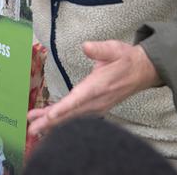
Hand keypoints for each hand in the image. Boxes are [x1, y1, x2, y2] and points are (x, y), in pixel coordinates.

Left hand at [26, 40, 159, 136]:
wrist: (144, 71)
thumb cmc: (126, 59)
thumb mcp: (115, 49)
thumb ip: (100, 49)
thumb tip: (86, 47)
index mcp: (99, 86)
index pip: (79, 99)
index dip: (64, 108)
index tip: (50, 116)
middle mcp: (97, 100)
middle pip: (72, 113)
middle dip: (51, 122)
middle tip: (32, 129)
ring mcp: (98, 106)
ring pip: (73, 118)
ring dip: (54, 124)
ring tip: (34, 127)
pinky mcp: (97, 108)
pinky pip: (77, 117)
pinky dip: (63, 121)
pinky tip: (49, 123)